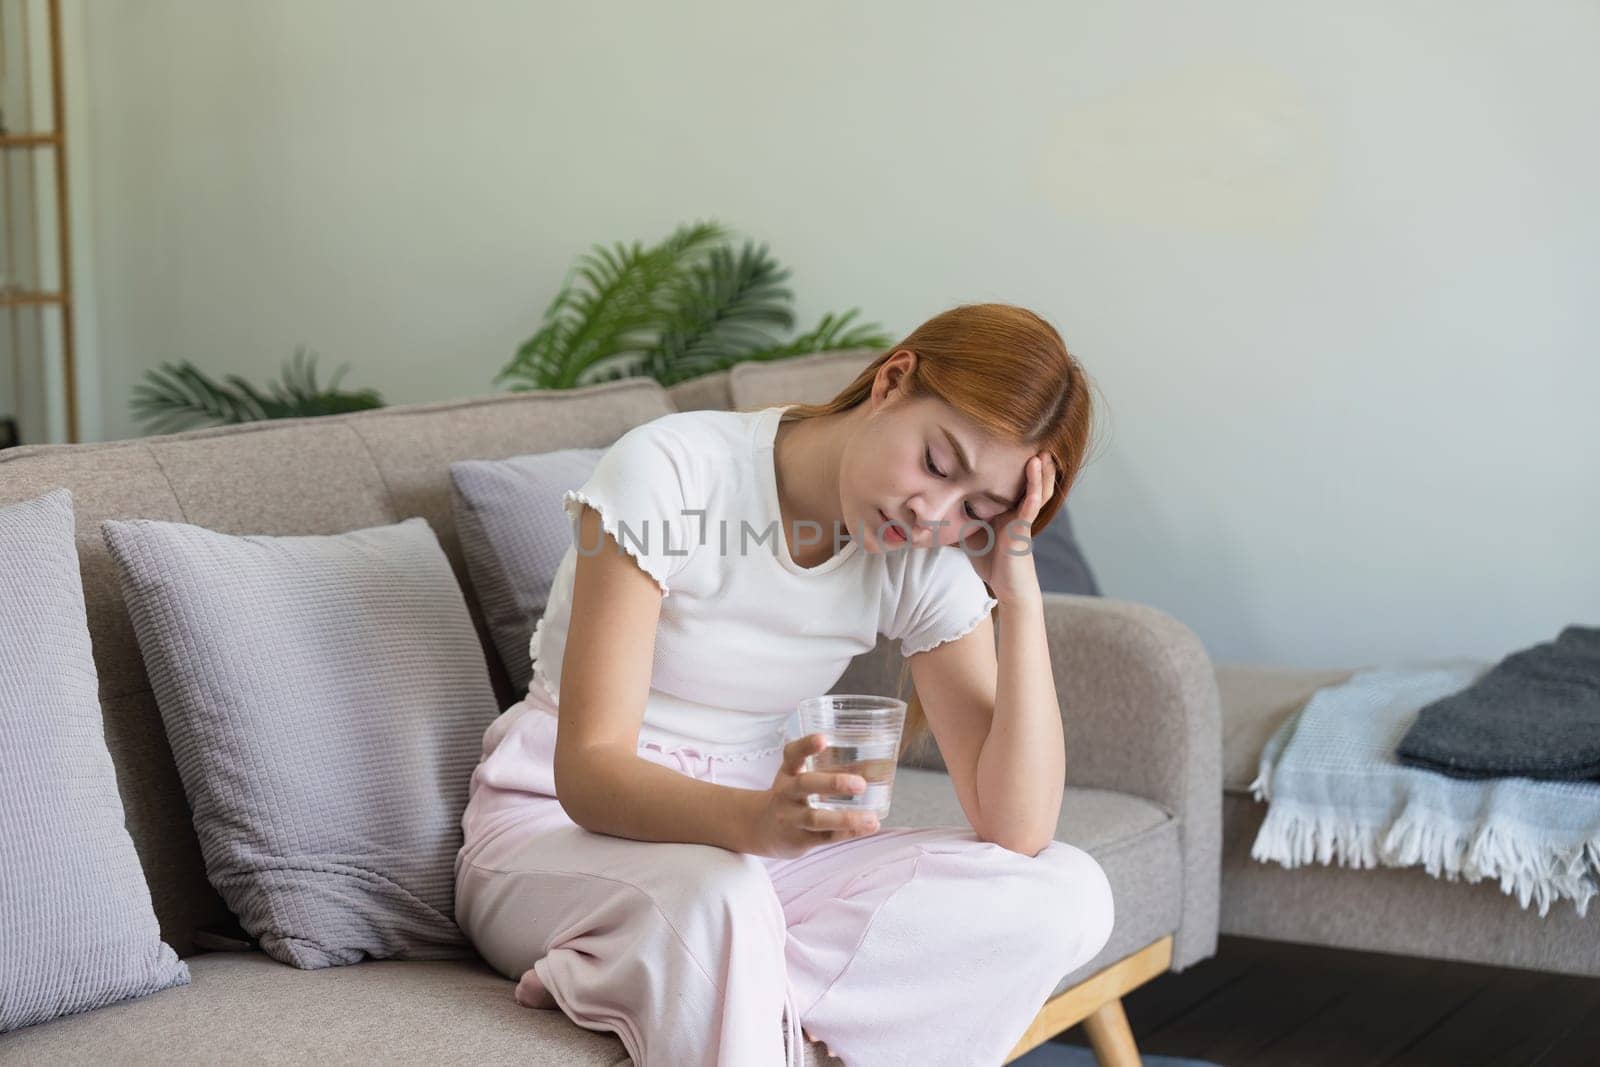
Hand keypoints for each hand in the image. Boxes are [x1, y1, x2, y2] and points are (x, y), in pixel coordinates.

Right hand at [745, 734, 880, 858]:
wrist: (761, 828)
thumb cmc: (790, 796)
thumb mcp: (795, 775)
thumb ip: (823, 767)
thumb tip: (873, 760)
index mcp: (788, 772)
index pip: (792, 754)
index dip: (806, 745)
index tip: (824, 739)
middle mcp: (785, 794)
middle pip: (804, 785)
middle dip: (832, 784)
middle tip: (861, 784)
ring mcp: (790, 818)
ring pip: (816, 818)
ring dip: (845, 818)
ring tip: (870, 818)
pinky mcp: (798, 840)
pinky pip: (825, 837)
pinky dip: (848, 833)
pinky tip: (868, 827)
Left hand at [958, 451, 1056, 605]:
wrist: (1007, 587)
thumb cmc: (991, 562)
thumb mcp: (971, 533)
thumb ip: (960, 518)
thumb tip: (934, 506)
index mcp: (1009, 510)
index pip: (1013, 482)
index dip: (1013, 464)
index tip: (1007, 442)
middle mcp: (1019, 510)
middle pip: (1031, 481)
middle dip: (1034, 462)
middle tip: (1034, 438)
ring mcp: (1023, 518)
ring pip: (1038, 488)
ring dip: (1040, 469)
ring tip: (1041, 449)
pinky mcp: (1024, 528)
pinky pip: (1031, 503)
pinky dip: (1034, 485)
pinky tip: (1035, 469)